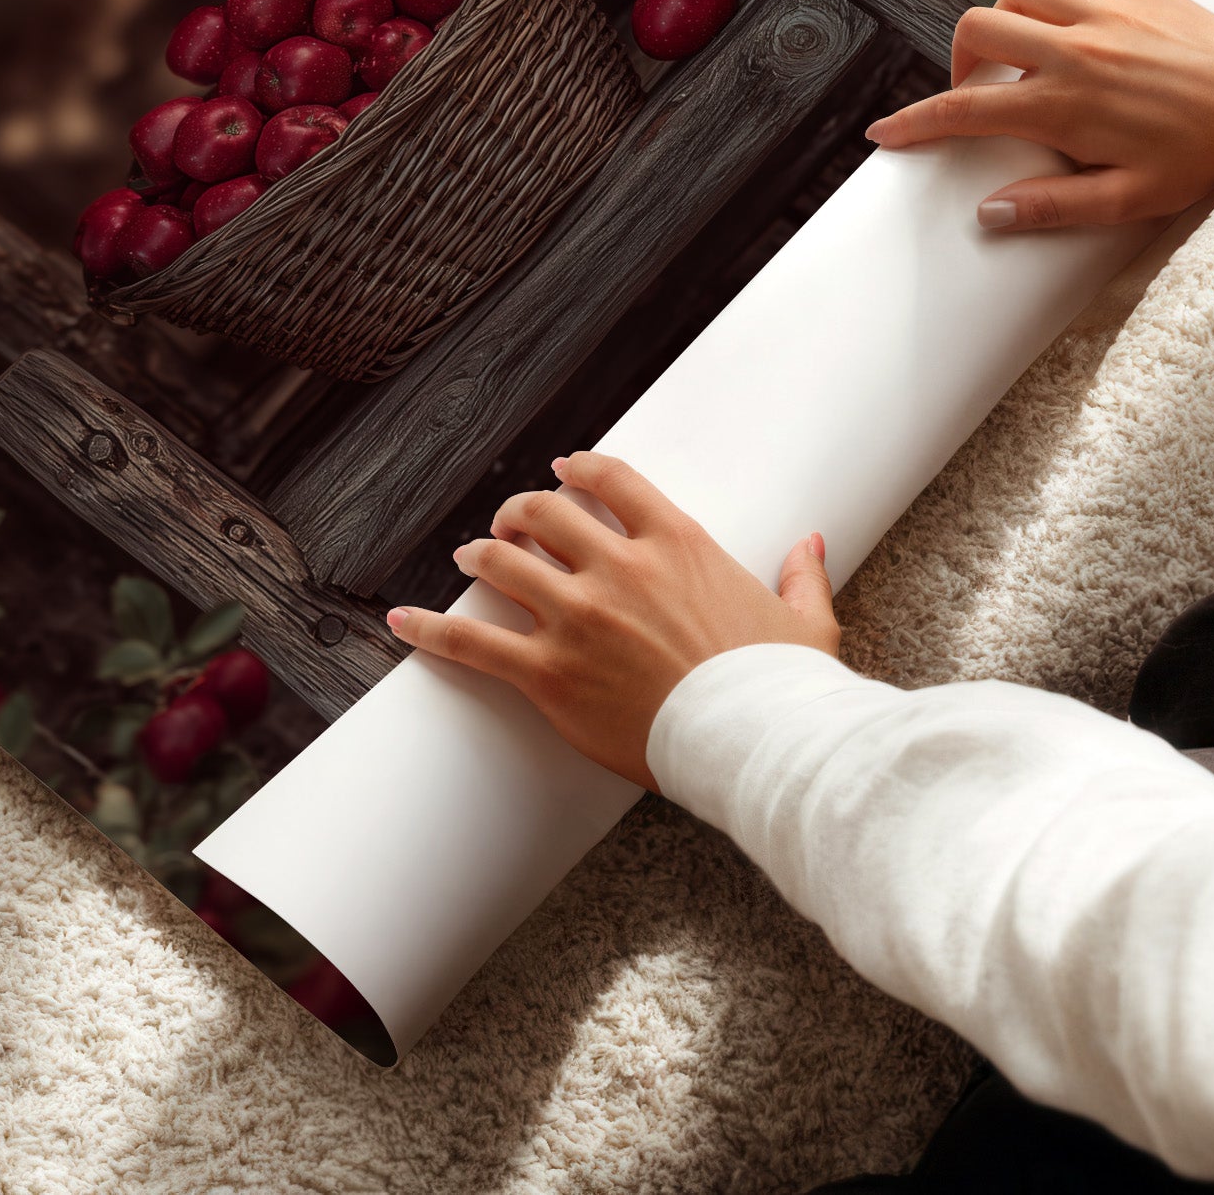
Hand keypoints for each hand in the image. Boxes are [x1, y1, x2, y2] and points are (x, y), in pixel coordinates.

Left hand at [384, 451, 836, 790]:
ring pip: (503, 562)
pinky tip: (402, 619)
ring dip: (480, 555)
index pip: (611, 480)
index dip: (578, 470)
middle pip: (544, 513)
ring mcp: (578, 618)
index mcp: (677, 544)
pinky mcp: (549, 673)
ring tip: (469, 557)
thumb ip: (800, 575)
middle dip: (520, 512)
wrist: (756, 744)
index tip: (562, 471)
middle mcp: (619, 568)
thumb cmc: (781, 688)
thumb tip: (810, 544)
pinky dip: (432, 628)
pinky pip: (473, 642)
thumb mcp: (804, 622)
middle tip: (509, 522)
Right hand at [865, 0, 1213, 230]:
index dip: (915, 122)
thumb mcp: (1129, 199)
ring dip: (1005, 21)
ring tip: (1021, 53)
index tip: (885, 133)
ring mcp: (1100, 9)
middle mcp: (1072, 48)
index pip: (965, 110)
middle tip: (975, 89)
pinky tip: (1074, 27)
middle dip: (957, 60)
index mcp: (1064, 104)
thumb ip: (1054, 206)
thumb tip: (989, 213)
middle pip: (976, 31)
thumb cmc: (1200, 155)